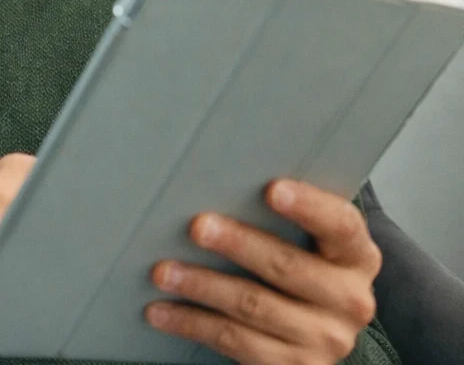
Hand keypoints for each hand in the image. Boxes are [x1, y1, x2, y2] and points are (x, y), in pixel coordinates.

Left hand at [145, 179, 381, 363]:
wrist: (318, 332)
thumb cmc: (303, 263)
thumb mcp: (312, 240)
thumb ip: (289, 214)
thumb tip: (224, 176)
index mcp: (357, 256)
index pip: (342, 225)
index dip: (309, 206)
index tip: (272, 189)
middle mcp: (349, 300)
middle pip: (287, 267)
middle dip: (238, 244)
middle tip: (198, 227)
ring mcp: (324, 340)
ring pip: (254, 306)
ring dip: (202, 285)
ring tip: (164, 270)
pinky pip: (235, 342)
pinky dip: (192, 322)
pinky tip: (162, 311)